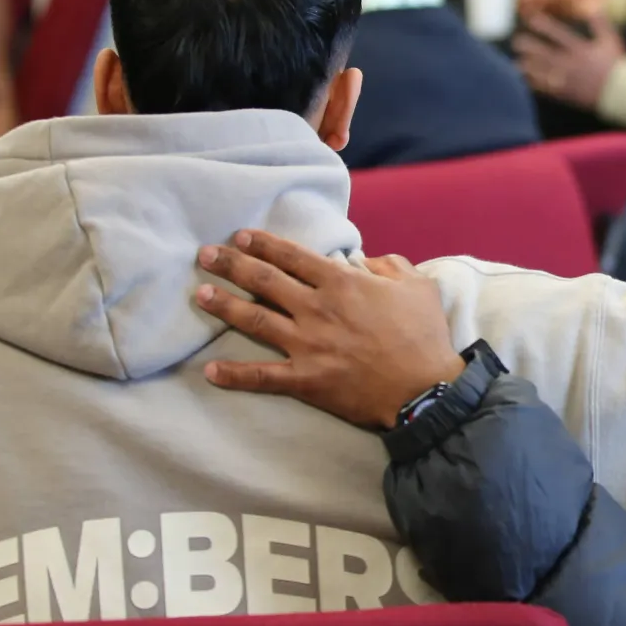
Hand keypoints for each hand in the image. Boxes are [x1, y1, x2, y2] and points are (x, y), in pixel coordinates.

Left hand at [193, 230, 466, 430]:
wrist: (425, 389)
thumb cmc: (424, 336)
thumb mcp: (418, 287)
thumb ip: (390, 266)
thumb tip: (368, 260)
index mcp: (342, 283)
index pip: (292, 256)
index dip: (263, 244)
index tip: (240, 236)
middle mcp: (316, 308)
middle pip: (264, 280)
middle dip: (231, 264)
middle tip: (206, 255)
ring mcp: (307, 344)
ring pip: (255, 320)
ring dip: (224, 305)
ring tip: (201, 294)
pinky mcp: (305, 379)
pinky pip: (262, 376)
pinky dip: (234, 375)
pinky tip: (209, 371)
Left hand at [513, 12, 625, 110]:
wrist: (624, 95)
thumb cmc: (618, 66)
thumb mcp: (611, 41)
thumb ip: (601, 23)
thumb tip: (594, 4)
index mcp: (582, 50)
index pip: (559, 34)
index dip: (543, 25)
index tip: (530, 18)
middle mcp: (572, 65)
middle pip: (546, 54)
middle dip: (530, 47)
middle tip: (517, 42)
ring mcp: (569, 81)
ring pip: (543, 72)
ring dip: (529, 67)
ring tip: (517, 63)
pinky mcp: (569, 95)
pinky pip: (548, 89)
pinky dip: (536, 85)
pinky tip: (527, 81)